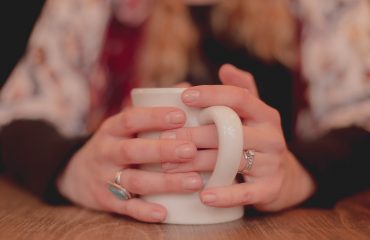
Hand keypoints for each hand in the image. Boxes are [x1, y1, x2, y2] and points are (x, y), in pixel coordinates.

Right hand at [57, 107, 202, 221]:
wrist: (77, 173)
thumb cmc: (114, 143)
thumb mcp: (124, 124)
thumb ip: (153, 108)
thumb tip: (186, 89)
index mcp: (112, 128)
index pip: (131, 118)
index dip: (155, 117)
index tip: (180, 116)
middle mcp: (106, 151)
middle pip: (133, 150)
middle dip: (162, 150)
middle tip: (190, 150)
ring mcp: (104, 177)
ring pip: (134, 180)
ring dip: (164, 182)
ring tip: (194, 181)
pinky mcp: (106, 200)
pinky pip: (126, 207)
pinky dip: (144, 210)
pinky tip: (164, 212)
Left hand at [161, 64, 315, 211]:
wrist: (284, 177)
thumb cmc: (257, 140)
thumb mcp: (254, 115)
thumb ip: (241, 92)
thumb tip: (226, 68)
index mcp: (265, 114)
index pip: (239, 97)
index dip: (212, 94)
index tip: (184, 96)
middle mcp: (272, 136)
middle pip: (230, 131)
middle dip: (194, 135)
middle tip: (165, 139)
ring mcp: (273, 163)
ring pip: (232, 161)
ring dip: (198, 164)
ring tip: (169, 167)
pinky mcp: (270, 189)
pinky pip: (246, 193)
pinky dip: (224, 195)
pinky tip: (203, 197)